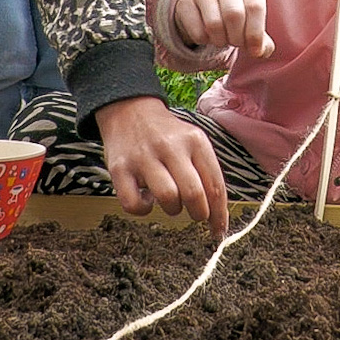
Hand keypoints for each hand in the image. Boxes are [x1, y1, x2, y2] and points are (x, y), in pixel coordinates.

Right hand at [93, 96, 228, 237]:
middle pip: (194, 194)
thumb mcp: (193, 141)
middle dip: (199, 214)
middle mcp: (171, 147)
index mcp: (195, 141)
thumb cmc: (167, 134)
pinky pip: (134, 204)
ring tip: (171, 202)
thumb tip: (219, 213)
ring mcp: (144, 158)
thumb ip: (206, 171)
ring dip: (173, 210)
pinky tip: (147, 200)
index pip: (215, 184)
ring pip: (168, 199)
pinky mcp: (120, 169)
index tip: (219, 230)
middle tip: (196, 215)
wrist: (130, 110)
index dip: (220, 214)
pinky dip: (144, 210)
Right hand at [174, 0, 273, 57]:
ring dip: (221, 40)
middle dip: (237, 38)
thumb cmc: (239, 23)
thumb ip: (263, 44)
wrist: (208, 14)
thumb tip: (260, 51)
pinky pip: (197, 30)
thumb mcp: (254, 31)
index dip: (255, 34)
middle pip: (234, 14)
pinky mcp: (186, 2)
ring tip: (223, 38)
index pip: (255, 7)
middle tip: (236, 42)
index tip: (254, 49)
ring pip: (214, 23)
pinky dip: (204, 40)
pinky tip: (208, 35)